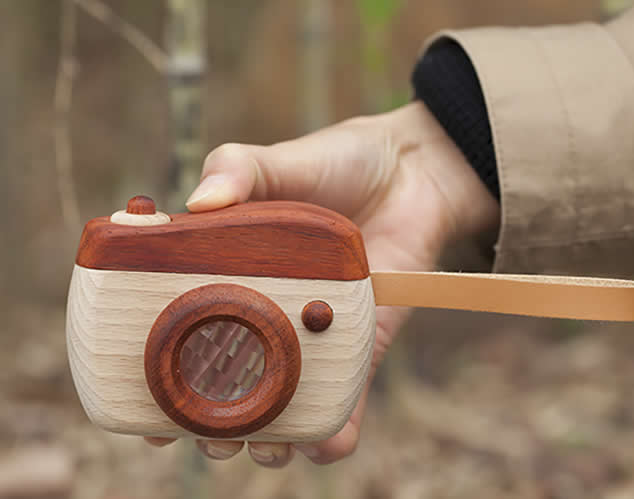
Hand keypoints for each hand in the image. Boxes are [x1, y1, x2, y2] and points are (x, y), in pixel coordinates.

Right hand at [145, 101, 498, 465]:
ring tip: (262, 448)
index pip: (188, 338)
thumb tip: (199, 205)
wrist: (409, 172)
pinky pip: (348, 398)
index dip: (164, 382)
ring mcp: (315, 335)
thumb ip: (236, 172)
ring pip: (285, 405)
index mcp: (234, 279)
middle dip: (215, 425)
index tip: (148, 415)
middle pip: (232, 387)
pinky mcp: (362, 344)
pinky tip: (324, 446)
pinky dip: (337, 432)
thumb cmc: (335, 164)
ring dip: (270, 439)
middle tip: (209, 438)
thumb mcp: (276, 163)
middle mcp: (269, 316)